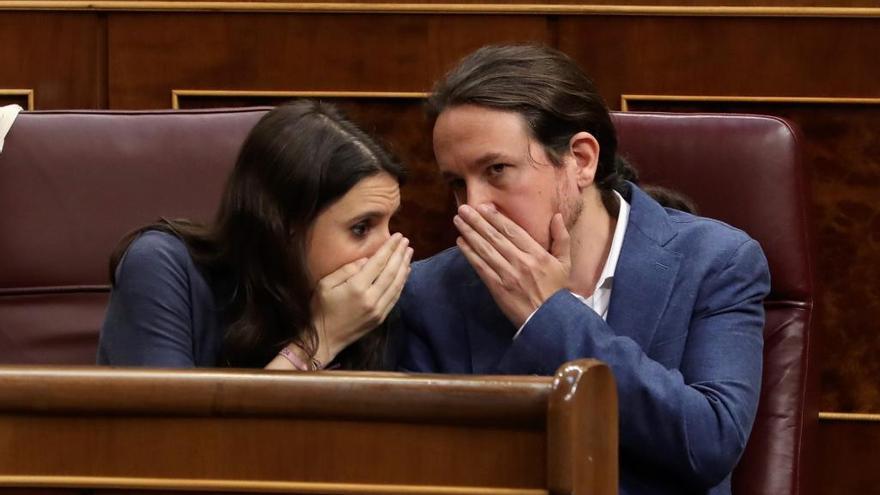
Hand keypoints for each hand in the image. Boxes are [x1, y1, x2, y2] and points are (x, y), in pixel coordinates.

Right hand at [311, 233, 412, 365]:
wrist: (324, 339)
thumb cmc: (320, 309)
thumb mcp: (325, 285)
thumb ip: (346, 270)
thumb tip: (366, 260)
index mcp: (356, 288)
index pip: (378, 263)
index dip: (389, 248)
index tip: (398, 237)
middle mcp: (371, 298)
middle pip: (391, 272)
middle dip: (400, 254)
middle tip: (406, 241)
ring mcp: (378, 310)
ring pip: (397, 284)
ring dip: (404, 267)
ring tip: (409, 253)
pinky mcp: (380, 318)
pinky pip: (395, 297)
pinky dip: (402, 283)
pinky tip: (405, 272)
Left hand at [454, 204, 570, 327]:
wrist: (549, 320)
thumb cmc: (556, 290)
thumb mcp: (565, 262)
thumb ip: (561, 237)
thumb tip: (556, 215)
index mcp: (537, 254)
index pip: (512, 230)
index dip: (496, 218)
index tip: (483, 207)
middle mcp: (520, 262)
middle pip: (495, 237)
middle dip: (477, 221)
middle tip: (463, 208)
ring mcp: (507, 275)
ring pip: (485, 250)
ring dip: (469, 233)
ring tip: (458, 221)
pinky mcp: (497, 288)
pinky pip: (481, 267)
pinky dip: (469, 254)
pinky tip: (461, 242)